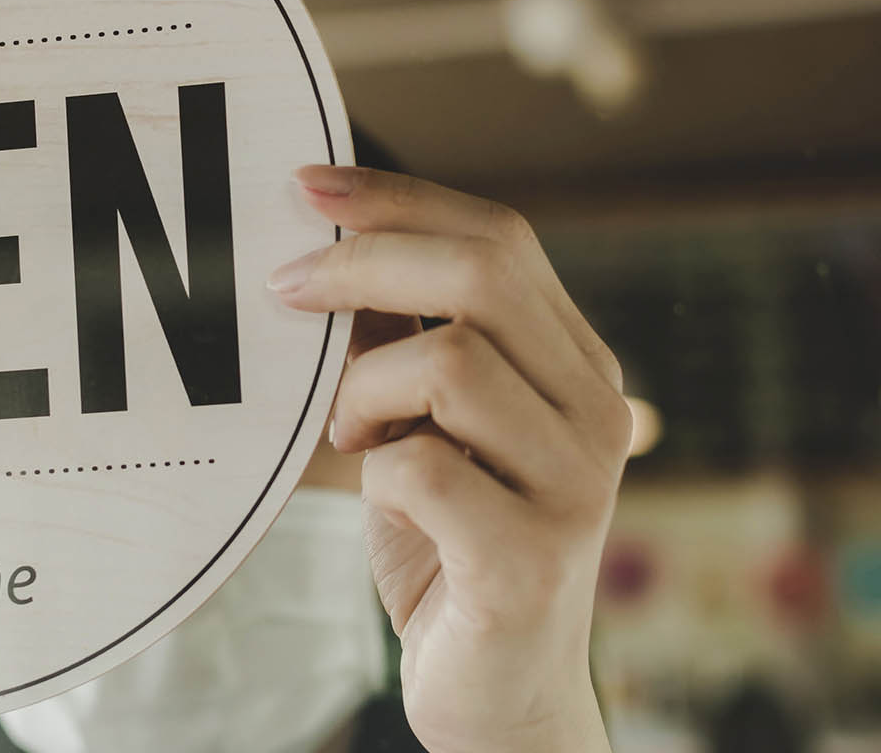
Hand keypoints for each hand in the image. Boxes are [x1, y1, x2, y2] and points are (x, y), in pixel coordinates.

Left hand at [271, 167, 628, 752]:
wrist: (501, 697)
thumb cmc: (451, 546)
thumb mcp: (425, 425)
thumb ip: (401, 337)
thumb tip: (325, 240)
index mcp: (576, 365)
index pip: (500, 238)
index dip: (398, 198)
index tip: (306, 185)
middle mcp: (597, 412)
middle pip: (482, 274)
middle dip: (361, 263)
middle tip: (283, 292)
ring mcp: (575, 486)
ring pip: (450, 361)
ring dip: (363, 387)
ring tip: (353, 434)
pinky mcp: (529, 560)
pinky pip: (422, 467)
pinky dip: (375, 471)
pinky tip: (380, 494)